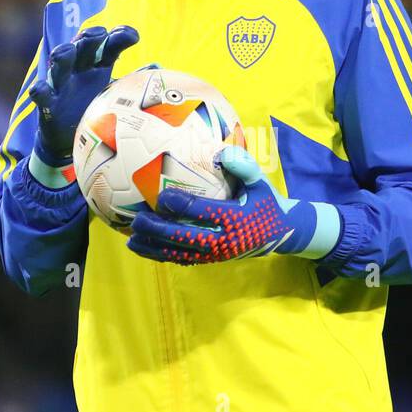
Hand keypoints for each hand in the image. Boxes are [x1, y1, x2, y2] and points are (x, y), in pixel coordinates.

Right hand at [29, 26, 138, 166]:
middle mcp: (79, 69)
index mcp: (97, 65)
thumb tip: (157, 70)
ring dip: (63, 54)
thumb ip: (132, 82)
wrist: (68, 138)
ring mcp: (62, 84)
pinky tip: (40, 89)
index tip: (133, 36)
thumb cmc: (93, 109)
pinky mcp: (48, 103)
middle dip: (89, 37)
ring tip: (68, 50)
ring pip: (60, 63)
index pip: (109, 44)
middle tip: (99, 34)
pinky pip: (41, 94)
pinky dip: (40, 90)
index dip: (119, 36)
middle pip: (82, 45)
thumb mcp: (114, 93)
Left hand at [127, 147, 342, 264]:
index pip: (203, 212)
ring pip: (180, 253)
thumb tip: (222, 152)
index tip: (162, 197)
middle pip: (185, 237)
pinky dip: (163, 256)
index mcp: (235, 218)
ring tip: (132, 240)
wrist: (279, 233)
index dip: (181, 205)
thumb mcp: (261, 182)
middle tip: (138, 219)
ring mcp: (216, 253)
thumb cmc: (265, 202)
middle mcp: (224, 240)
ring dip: (155, 248)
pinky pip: (183, 259)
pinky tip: (145, 249)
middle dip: (159, 230)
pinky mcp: (211, 259)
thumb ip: (244, 166)